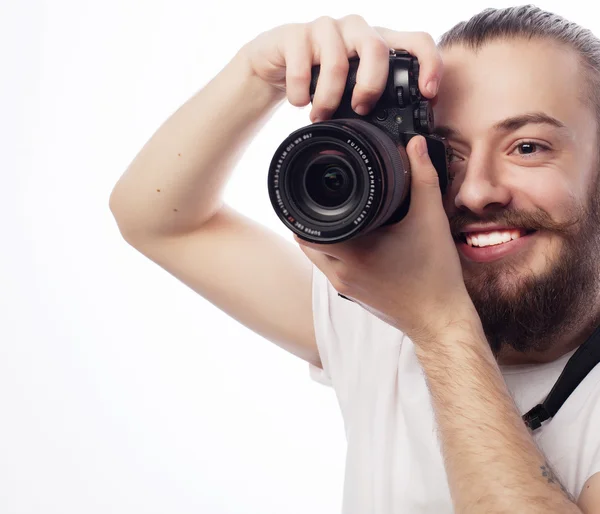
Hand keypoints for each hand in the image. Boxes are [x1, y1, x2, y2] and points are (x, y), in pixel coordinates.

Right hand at [238, 15, 441, 120]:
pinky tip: (299, 102)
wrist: (273, 63)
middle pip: (376, 49)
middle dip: (370, 87)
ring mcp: (325, 29)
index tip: (427, 94)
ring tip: (320, 116)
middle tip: (360, 109)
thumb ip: (375, 101)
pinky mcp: (295, 35)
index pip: (416, 41)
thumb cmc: (319, 78)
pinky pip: (301, 68)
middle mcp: (355, 30)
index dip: (429, 64)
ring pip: (336, 63)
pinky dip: (300, 94)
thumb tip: (403, 142)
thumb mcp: (351, 89)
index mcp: (376, 43)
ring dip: (328, 100)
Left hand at [294, 135, 480, 346]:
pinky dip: (333, 252)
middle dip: (312, 218)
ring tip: (337, 214)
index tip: (311, 189)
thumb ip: (423, 178)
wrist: (440, 321)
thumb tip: (415, 145)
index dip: (304, 206)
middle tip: (324, 197)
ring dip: (321, 236)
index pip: (306, 228)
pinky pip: (330, 269)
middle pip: (307, 241)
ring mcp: (344, 287)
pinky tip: (352, 238)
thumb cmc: (435, 275)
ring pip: (317, 256)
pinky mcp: (352, 295)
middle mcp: (340, 273)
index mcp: (352, 253)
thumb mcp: (431, 220)